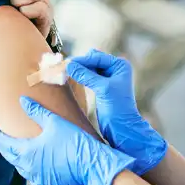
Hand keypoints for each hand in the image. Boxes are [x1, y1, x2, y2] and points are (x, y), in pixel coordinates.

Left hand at [0, 97, 135, 184]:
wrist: (92, 164)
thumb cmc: (73, 141)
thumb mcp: (54, 122)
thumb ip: (36, 111)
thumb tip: (22, 100)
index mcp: (27, 152)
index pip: (7, 145)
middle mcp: (30, 169)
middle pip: (12, 158)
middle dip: (6, 150)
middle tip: (2, 143)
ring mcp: (39, 180)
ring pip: (23, 169)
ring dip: (19, 160)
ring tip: (18, 153)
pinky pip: (35, 178)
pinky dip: (32, 170)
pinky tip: (35, 166)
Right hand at [67, 50, 167, 175]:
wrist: (121, 127)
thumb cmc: (117, 107)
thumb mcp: (102, 88)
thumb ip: (86, 75)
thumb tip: (69, 65)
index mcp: (119, 65)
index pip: (96, 58)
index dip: (82, 60)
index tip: (67, 63)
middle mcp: (115, 69)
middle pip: (92, 61)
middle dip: (79, 64)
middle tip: (64, 67)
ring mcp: (108, 78)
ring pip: (88, 69)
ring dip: (78, 70)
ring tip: (64, 72)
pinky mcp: (101, 87)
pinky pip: (87, 77)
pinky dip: (79, 77)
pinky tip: (71, 78)